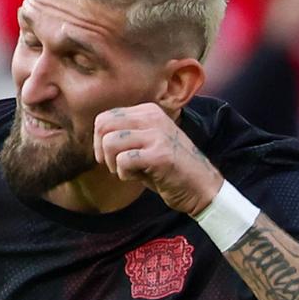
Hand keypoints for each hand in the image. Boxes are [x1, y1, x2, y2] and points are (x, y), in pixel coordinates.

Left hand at [93, 104, 223, 215]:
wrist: (202, 188)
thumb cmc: (168, 169)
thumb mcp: (145, 143)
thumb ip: (124, 134)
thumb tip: (96, 135)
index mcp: (148, 111)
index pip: (105, 117)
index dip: (99, 141)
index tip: (111, 157)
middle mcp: (153, 117)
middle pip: (103, 126)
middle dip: (102, 151)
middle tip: (115, 166)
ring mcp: (158, 134)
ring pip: (110, 142)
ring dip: (113, 164)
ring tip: (129, 171)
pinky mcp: (160, 154)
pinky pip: (123, 161)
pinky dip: (125, 174)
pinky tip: (140, 177)